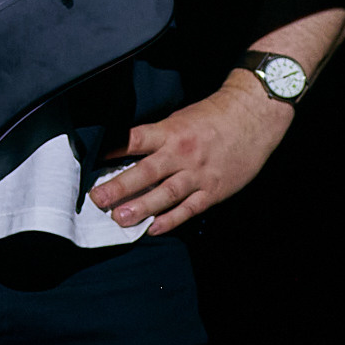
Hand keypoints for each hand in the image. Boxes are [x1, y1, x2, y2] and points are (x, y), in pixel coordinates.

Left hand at [87, 74, 293, 235]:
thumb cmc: (213, 116)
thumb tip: (126, 151)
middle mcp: (182, 153)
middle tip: (98, 199)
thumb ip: (157, 136)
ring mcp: (198, 174)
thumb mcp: (180, 118)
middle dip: (119, 187)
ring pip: (166, 194)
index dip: (112, 150)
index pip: (135, 140)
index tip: (91, 160)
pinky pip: (189, 208)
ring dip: (142, 208)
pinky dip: (171, 220)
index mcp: (171, 131)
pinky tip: (154, 228)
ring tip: (120, 219)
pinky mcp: (214, 190)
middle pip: (146, 172)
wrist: (253, 117)